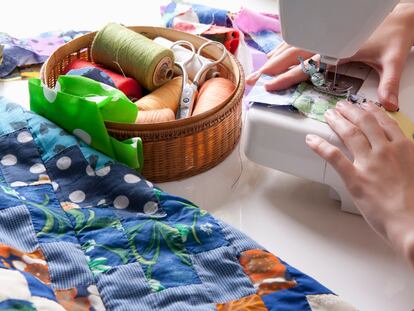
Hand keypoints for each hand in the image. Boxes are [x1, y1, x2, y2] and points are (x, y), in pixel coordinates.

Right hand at [246, 2, 413, 111]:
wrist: (402, 16)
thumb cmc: (395, 35)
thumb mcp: (393, 60)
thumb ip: (389, 83)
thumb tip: (387, 105)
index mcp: (338, 48)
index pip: (306, 65)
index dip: (286, 76)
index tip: (270, 85)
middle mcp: (327, 40)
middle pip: (291, 54)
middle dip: (270, 68)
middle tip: (253, 79)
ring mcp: (325, 35)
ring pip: (292, 45)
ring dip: (274, 57)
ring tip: (260, 69)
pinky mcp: (326, 33)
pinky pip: (299, 40)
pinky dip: (284, 47)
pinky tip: (276, 54)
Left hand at [306, 101, 413, 267]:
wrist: (413, 223)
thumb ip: (408, 157)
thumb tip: (402, 152)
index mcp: (404, 148)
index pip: (385, 122)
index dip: (372, 111)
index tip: (365, 106)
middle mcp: (386, 150)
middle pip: (365, 123)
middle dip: (351, 111)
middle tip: (341, 106)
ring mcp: (369, 163)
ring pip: (350, 134)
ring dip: (337, 121)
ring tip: (329, 115)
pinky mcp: (355, 178)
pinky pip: (334, 157)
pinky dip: (320, 146)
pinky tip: (311, 140)